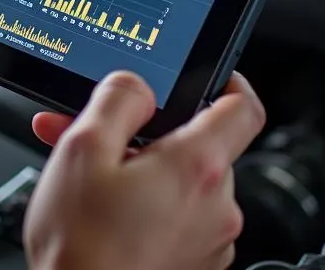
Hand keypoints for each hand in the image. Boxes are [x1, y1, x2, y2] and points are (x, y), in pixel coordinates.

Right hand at [23, 71, 265, 269]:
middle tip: (97, 133)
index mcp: (197, 167)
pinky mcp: (193, 264)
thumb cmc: (81, 244)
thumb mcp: (83, 147)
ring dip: (140, 166)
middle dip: (146, 131)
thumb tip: (138, 86)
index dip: (227, 80)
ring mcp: (209, 241)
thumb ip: (117, 99)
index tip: (207, 73)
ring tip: (87, 174)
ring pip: (181, 181)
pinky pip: (177, 215)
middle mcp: (217, 206)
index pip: (243, 107)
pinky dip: (145, 201)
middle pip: (197, 143)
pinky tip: (102, 207)